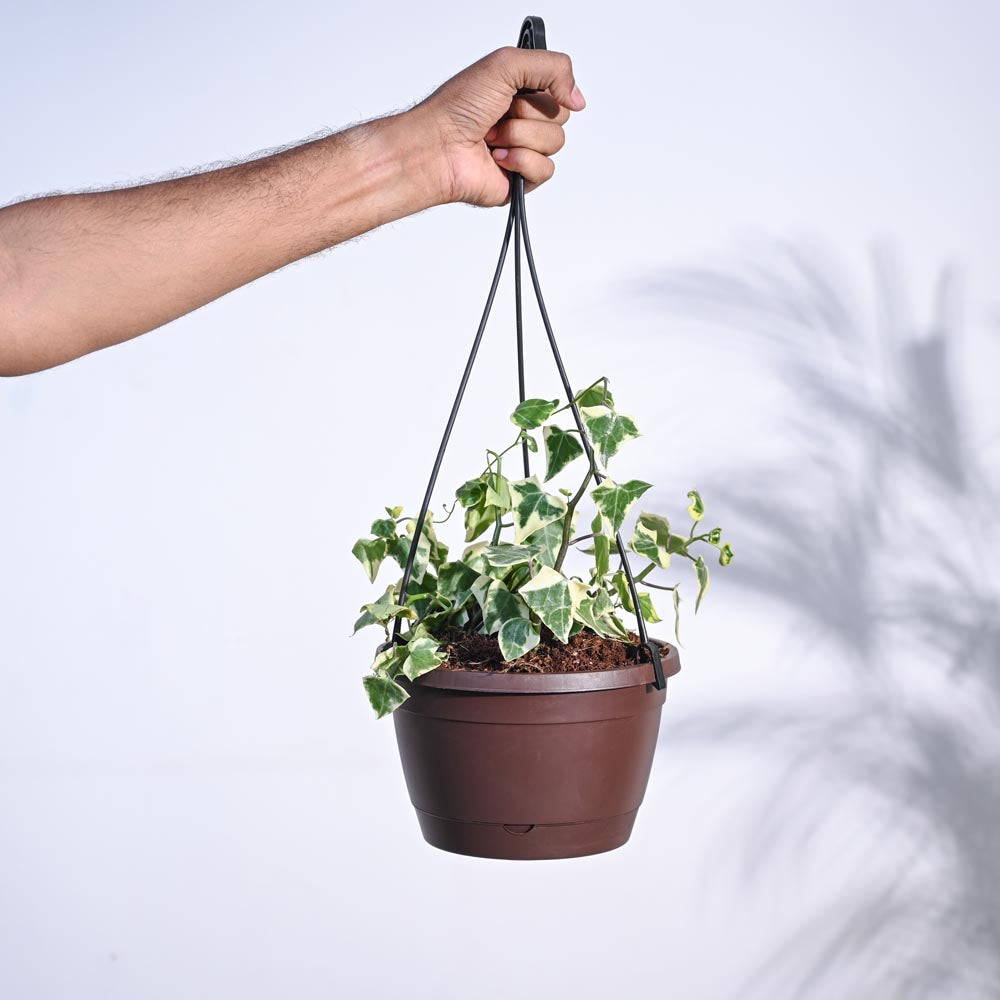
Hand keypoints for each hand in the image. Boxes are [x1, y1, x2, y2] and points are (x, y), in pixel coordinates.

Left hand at [410, 47, 585, 206]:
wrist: (438, 146)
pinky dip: (520, 162)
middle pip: (561, 117)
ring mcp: (523, 150)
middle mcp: (523, 121)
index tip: (516, 91)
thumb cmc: (459, 106)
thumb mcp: (507, 63)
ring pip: (555, 143)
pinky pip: (546, 170)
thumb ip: (553, 67)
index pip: (559, 90)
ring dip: (521, 137)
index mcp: (520, 92)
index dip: (542, 91)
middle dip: (529, 114)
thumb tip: (578, 99)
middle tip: (499, 115)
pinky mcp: (521, 180)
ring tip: (492, 138)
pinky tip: (497, 158)